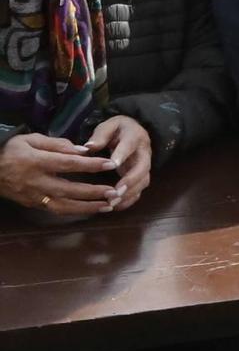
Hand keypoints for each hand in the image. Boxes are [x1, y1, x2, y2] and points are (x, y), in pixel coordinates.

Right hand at [0, 131, 121, 213]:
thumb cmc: (10, 150)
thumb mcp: (30, 138)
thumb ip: (57, 144)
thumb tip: (83, 150)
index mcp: (37, 162)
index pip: (69, 164)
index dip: (91, 165)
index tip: (110, 164)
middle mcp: (36, 182)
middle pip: (70, 189)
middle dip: (94, 192)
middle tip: (115, 192)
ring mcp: (34, 196)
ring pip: (64, 206)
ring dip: (88, 207)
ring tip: (109, 205)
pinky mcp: (32, 205)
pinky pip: (56, 211)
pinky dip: (75, 212)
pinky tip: (91, 210)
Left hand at [84, 115, 150, 210]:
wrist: (133, 131)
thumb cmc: (117, 129)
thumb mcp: (109, 125)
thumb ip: (100, 135)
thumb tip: (89, 147)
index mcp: (135, 136)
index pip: (130, 146)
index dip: (123, 155)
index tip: (113, 165)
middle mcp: (144, 152)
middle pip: (143, 168)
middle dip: (131, 181)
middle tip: (116, 192)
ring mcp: (144, 165)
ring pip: (144, 181)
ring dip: (130, 193)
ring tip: (113, 202)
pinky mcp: (141, 176)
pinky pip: (140, 190)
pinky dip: (130, 199)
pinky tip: (116, 206)